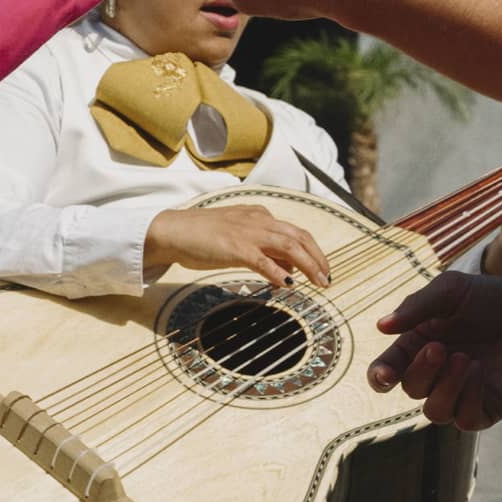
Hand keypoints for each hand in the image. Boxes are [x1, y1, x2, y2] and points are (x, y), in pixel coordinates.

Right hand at [145, 205, 330, 289]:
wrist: (173, 231)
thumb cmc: (202, 236)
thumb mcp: (238, 238)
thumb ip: (263, 249)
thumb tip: (288, 269)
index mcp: (258, 216)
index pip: (295, 231)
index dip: (313, 250)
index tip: (322, 269)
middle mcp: (257, 220)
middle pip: (299, 237)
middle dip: (318, 258)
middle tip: (328, 279)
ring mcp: (247, 233)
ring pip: (288, 246)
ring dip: (308, 265)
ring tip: (319, 283)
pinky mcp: (235, 248)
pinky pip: (263, 260)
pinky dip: (279, 272)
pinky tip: (288, 285)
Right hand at [366, 269, 501, 430]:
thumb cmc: (488, 297)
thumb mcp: (448, 290)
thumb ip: (415, 307)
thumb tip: (381, 327)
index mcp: (417, 346)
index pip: (387, 371)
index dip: (380, 376)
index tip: (386, 374)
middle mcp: (434, 374)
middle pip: (410, 389)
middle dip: (422, 371)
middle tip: (441, 348)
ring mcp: (460, 393)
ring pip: (434, 412)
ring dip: (446, 387)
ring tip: (466, 359)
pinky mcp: (485, 407)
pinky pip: (464, 420)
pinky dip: (468, 398)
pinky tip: (480, 371)